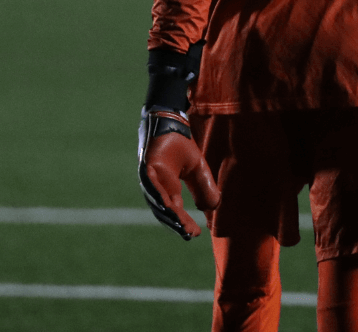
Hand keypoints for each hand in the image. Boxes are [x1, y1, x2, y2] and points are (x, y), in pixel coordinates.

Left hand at [137, 108, 219, 239]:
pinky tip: (166, 206)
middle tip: (188, 234)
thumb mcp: (198, 169)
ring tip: (180, 226)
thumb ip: (204, 187)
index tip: (196, 234)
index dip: (185, 222)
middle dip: (177, 223)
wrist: (172, 123)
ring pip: (157, 202)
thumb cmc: (182, 145)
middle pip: (165, 211)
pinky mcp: (145, 168)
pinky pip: (150, 186)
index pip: (176, 210)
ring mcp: (149, 179)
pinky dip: (157, 197)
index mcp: (168, 188)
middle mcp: (157, 187)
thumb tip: (212, 208)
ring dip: (167, 215)